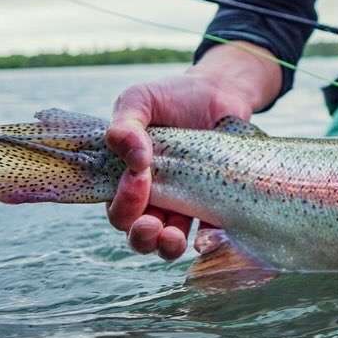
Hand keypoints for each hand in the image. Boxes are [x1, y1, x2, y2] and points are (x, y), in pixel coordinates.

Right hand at [105, 72, 253, 259]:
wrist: (219, 91)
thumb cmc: (172, 97)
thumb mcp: (140, 99)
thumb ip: (125, 123)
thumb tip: (131, 152)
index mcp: (128, 179)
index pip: (118, 208)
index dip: (124, 202)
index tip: (139, 174)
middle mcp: (155, 198)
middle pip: (139, 235)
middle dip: (141, 236)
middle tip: (151, 222)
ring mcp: (187, 203)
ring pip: (170, 242)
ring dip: (168, 246)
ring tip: (173, 237)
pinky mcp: (217, 202)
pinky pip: (213, 230)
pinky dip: (210, 239)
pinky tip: (211, 235)